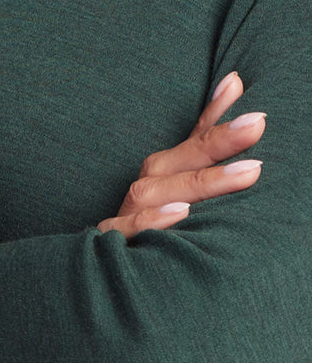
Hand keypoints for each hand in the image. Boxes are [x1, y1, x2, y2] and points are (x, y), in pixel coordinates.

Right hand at [96, 71, 264, 240]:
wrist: (104, 279)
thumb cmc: (157, 232)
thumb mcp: (187, 192)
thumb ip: (209, 147)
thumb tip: (234, 83)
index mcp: (163, 175)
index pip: (195, 141)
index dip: (219, 118)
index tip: (245, 94)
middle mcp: (144, 189)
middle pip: (178, 162)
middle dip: (218, 143)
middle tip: (257, 124)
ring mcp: (125, 214)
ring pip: (156, 193)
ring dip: (201, 182)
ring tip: (245, 173)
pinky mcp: (111, 242)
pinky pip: (129, 229)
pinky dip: (152, 220)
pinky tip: (181, 212)